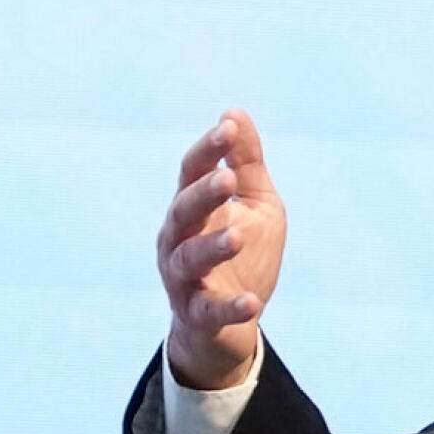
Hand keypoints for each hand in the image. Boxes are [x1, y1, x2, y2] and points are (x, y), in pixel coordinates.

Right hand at [157, 108, 286, 389]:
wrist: (230, 319)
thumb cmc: (243, 251)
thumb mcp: (255, 203)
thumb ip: (246, 163)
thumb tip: (234, 113)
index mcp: (193, 208)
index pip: (194, 172)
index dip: (209, 150)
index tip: (229, 128)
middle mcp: (179, 239)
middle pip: (184, 212)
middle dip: (203, 195)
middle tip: (226, 180)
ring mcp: (184, 278)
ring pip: (189, 260)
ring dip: (212, 247)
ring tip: (237, 237)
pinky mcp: (198, 314)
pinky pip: (210, 311)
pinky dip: (230, 307)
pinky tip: (252, 302)